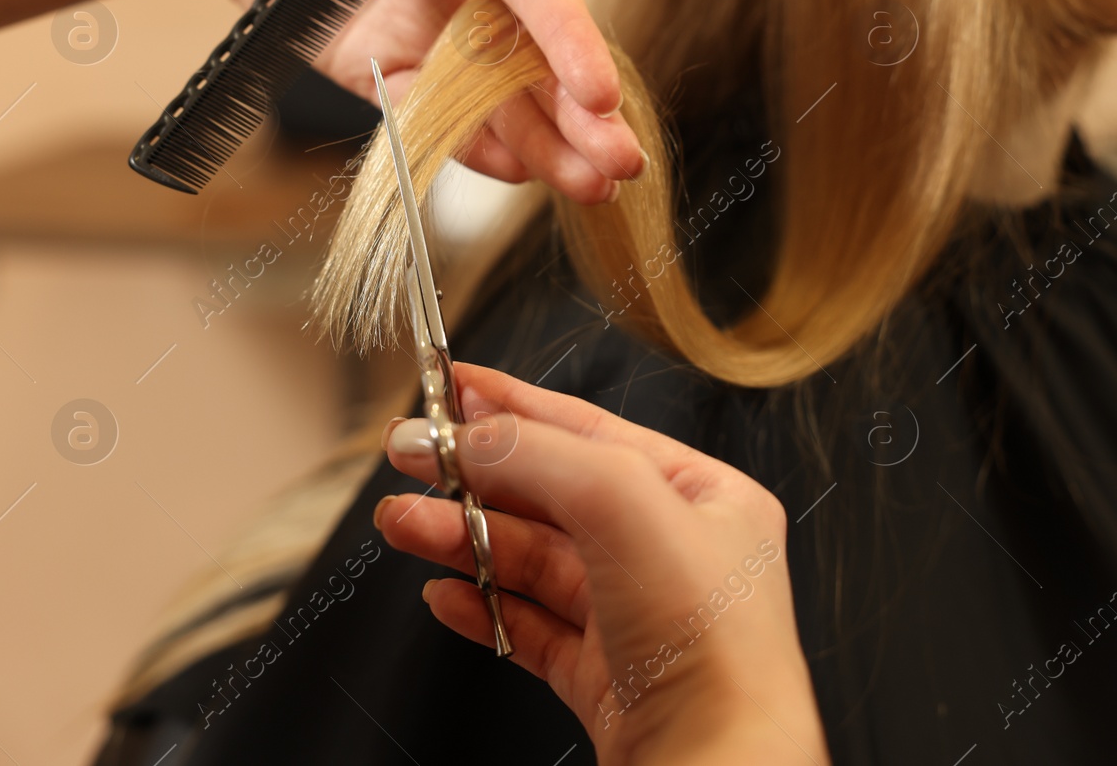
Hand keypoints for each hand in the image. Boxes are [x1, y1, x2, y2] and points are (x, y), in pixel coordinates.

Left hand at [147, 0, 642, 204]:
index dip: (570, 36)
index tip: (598, 90)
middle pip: (533, 53)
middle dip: (582, 112)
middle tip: (620, 162)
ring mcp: (416, 26)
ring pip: (494, 95)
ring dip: (544, 143)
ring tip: (590, 187)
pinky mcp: (368, 65)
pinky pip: (426, 113)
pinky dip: (469, 146)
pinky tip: (514, 173)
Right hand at [374, 364, 829, 765]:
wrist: (714, 765)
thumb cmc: (711, 641)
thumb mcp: (625, 505)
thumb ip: (542, 455)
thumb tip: (471, 433)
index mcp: (704, 497)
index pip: (594, 431)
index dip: (516, 406)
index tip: (452, 388)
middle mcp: (673, 552)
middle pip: (552, 496)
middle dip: (474, 476)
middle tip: (408, 457)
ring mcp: (636, 619)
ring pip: (531, 563)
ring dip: (462, 538)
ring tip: (402, 524)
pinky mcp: (605, 679)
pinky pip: (530, 629)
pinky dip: (481, 608)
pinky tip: (443, 593)